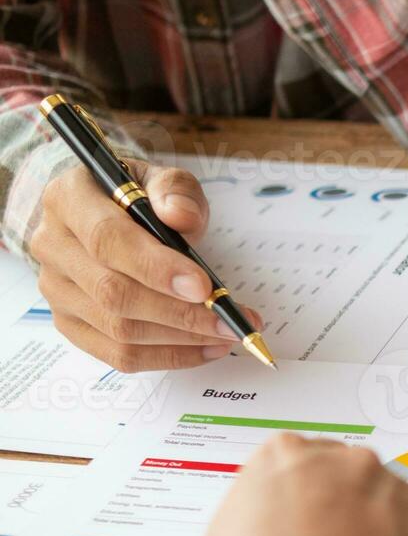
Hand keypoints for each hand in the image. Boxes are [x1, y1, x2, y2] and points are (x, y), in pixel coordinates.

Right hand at [31, 160, 261, 372]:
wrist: (107, 213)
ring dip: (181, 339)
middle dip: (180, 313)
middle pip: (114, 293)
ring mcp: (57, 289)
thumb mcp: (161, 179)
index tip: (203, 287)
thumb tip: (181, 216)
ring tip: (226, 333)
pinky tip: (206, 348)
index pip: (108, 239)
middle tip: (228, 321)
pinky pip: (118, 354)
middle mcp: (53, 245)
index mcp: (68, 199)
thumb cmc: (139, 198)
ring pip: (118, 330)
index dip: (157, 268)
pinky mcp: (69, 322)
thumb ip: (175, 190)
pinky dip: (168, 356)